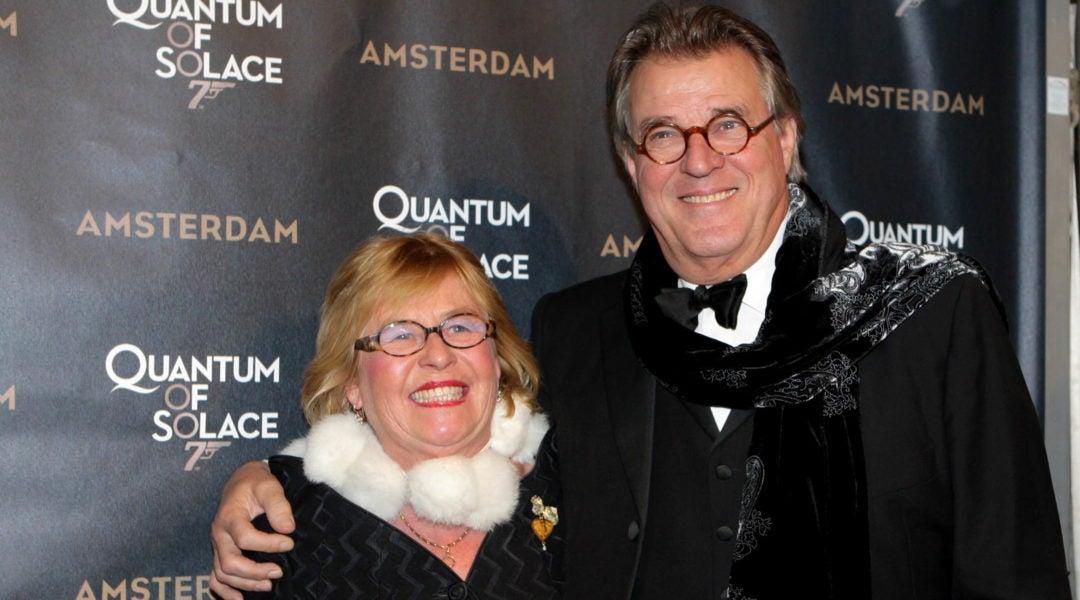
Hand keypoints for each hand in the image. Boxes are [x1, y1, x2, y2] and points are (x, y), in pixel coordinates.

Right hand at [209, 461, 294, 599]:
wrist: (241, 482)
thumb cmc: (256, 484)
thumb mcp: (269, 486)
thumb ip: (279, 505)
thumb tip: (288, 528)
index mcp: (230, 516)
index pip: (244, 537)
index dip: (268, 544)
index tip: (289, 543)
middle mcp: (219, 533)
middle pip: (229, 562)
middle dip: (254, 571)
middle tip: (278, 571)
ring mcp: (218, 546)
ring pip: (222, 573)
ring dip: (245, 583)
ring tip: (268, 585)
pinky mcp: (220, 553)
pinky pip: (215, 577)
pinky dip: (225, 592)